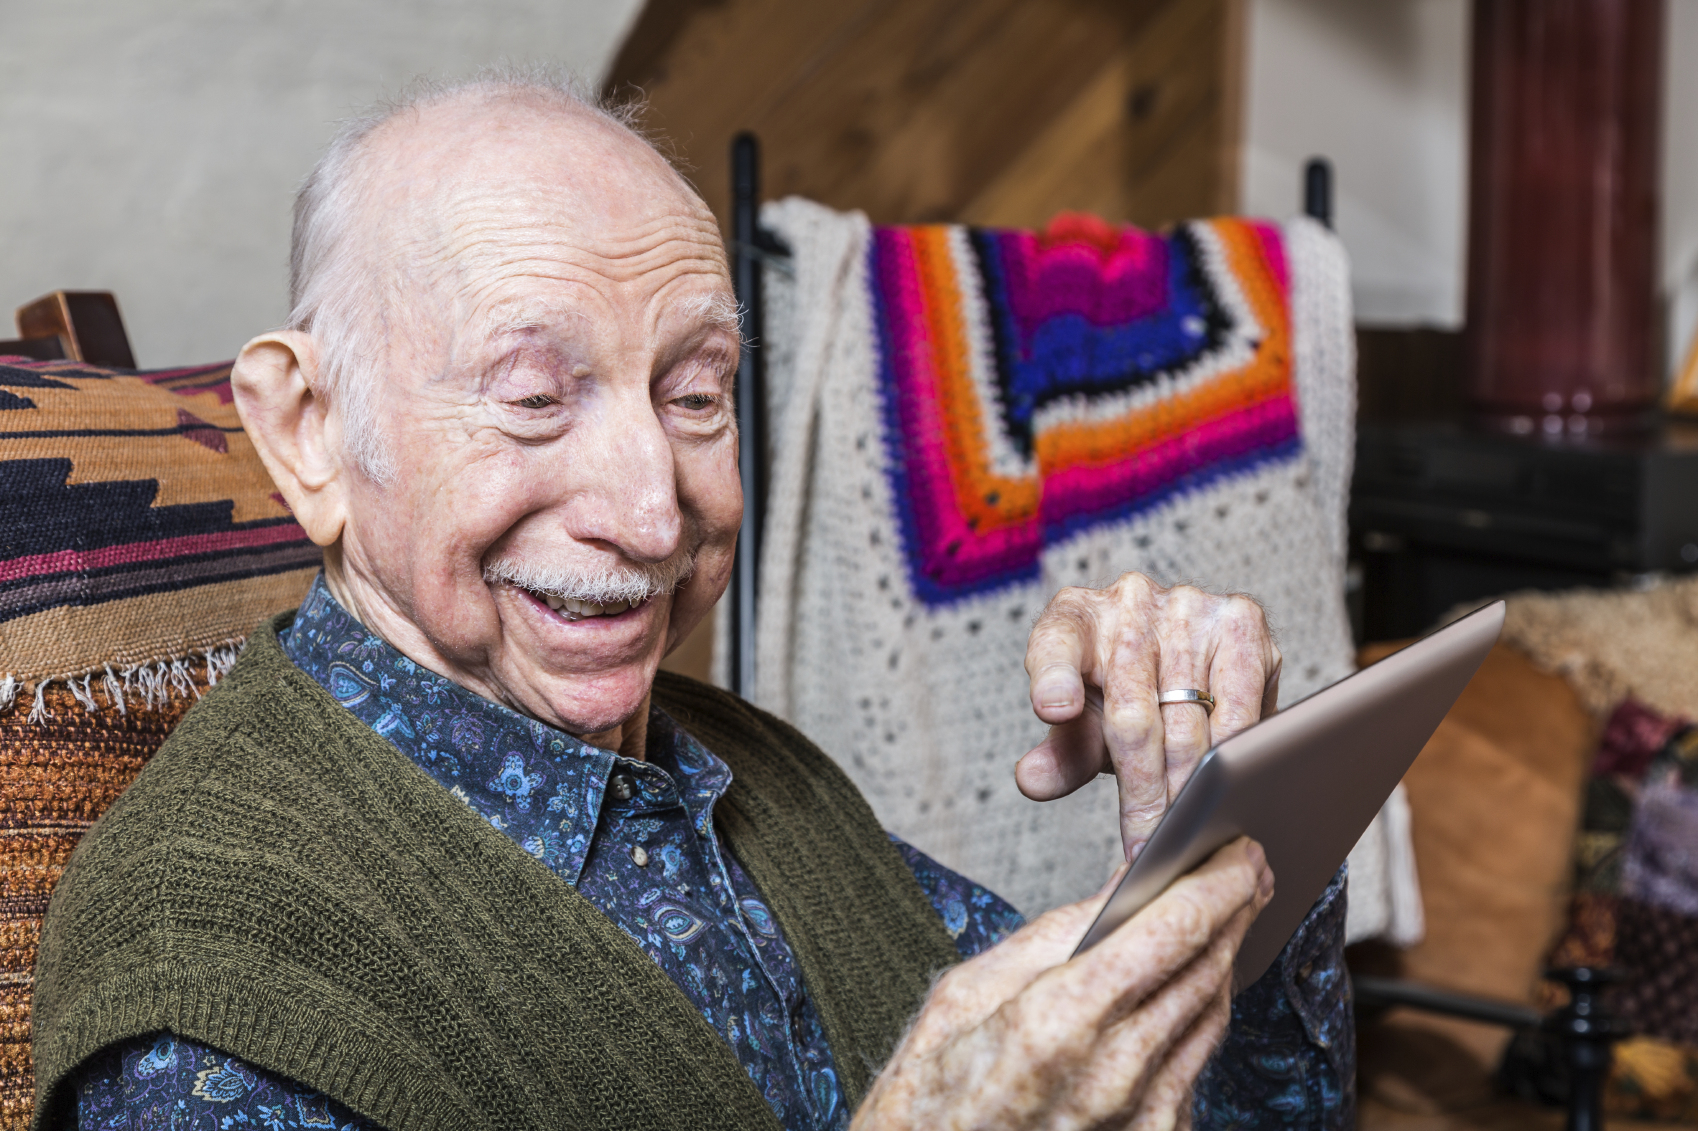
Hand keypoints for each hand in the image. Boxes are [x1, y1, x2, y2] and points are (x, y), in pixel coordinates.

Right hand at [853, 838, 1274, 1130]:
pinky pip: (1194, 1065)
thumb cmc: (927, 1101)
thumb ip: (1054, 936)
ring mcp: (1140, 1120)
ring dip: (1225, 957)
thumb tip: (1123, 882)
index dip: (1215, 883)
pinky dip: (1200, 1015)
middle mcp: (1114, 1076)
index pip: (1169, 932)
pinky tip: (1199, 983)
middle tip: (1249, 865)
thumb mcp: (965, 996)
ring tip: (1232, 912)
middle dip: (1233, 909)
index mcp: (1058, 1022)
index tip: (1236, 847)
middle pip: (1204, 970)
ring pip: (1210, 1016)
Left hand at [1016, 574, 1280, 859]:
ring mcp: (1186, 606)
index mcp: (1073, 618)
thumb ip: (1061, 754)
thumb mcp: (1081, 726)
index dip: (1053, 679)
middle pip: (1132, 712)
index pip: (1054, 645)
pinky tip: (1225, 786)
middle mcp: (1127, 602)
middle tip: (1146, 842)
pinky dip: (1232, 753)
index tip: (1053, 710)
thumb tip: (1033, 780)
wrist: (1177, 651)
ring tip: (1183, 827)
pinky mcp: (1240, 620)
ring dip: (1188, 782)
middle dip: (1142, 789)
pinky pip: (1240, 703)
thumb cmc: (1119, 692)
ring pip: (1189, 717)